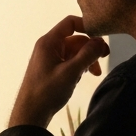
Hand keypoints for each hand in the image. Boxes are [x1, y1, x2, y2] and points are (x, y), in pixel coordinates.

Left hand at [8, 15, 109, 129]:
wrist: (31, 112)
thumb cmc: (46, 91)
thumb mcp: (70, 72)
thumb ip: (87, 55)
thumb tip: (100, 42)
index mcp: (48, 42)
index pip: (70, 23)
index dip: (87, 26)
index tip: (101, 37)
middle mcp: (48, 47)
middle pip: (75, 38)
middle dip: (90, 48)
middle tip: (104, 58)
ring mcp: (49, 58)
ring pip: (74, 51)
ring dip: (86, 59)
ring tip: (95, 73)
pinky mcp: (52, 69)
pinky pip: (69, 61)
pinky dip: (79, 66)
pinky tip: (84, 76)